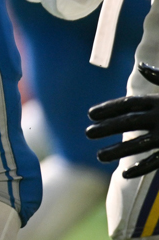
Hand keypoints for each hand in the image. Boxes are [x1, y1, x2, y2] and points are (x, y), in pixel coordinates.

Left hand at [87, 63, 158, 178]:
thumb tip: (141, 66)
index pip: (128, 104)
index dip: (108, 108)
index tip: (90, 113)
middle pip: (128, 122)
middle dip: (106, 128)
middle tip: (87, 133)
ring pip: (138, 144)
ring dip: (118, 151)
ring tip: (99, 156)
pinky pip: (156, 161)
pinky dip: (141, 167)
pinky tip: (125, 173)